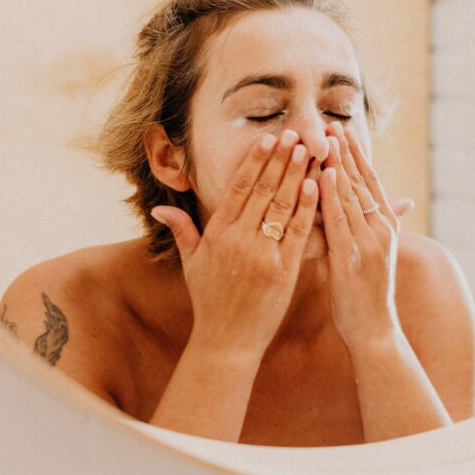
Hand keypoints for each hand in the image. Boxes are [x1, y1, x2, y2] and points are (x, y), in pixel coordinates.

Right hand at [150, 130, 318, 353]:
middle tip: (296, 133)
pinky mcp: (284, 270)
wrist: (226, 341)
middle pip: (263, 190)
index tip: (269, 139)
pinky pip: (297, 232)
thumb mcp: (192, 264)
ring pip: (282, 205)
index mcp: (218, 233)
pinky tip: (315, 186)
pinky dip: (307, 207)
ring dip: (297, 175)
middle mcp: (239, 239)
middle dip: (281, 159)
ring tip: (310, 151)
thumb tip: (159, 209)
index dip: (255, 161)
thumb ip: (182, 232)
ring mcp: (262, 254)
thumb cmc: (210, 301)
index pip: (239, 188)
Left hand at [319, 122, 404, 351]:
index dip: (357, 154)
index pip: (371, 181)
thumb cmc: (365, 295)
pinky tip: (322, 175)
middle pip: (362, 182)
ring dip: (338, 164)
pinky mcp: (353, 257)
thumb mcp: (371, 255)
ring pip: (351, 195)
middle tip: (331, 123)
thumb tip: (352, 207)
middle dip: (346, 151)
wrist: (374, 330)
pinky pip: (340, 221)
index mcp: (385, 226)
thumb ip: (363, 227)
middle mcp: (381, 229)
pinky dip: (332, 196)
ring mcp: (369, 242)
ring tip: (325, 138)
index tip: (343, 129)